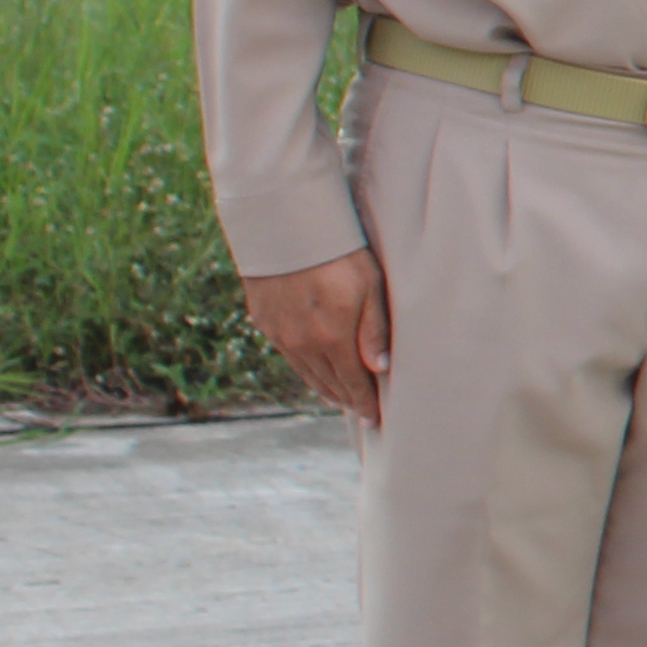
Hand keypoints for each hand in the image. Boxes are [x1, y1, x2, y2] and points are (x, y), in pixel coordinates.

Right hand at [246, 249, 391, 422]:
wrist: (284, 227)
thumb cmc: (340, 251)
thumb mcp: (369, 285)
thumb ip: (373, 329)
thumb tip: (381, 369)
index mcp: (332, 337)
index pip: (353, 382)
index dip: (365, 403)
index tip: (376, 419)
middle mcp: (303, 343)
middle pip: (330, 383)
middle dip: (348, 399)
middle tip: (363, 413)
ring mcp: (280, 334)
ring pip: (307, 373)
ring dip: (326, 388)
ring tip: (341, 400)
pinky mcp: (265, 322)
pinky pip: (289, 357)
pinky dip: (305, 369)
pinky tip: (314, 372)